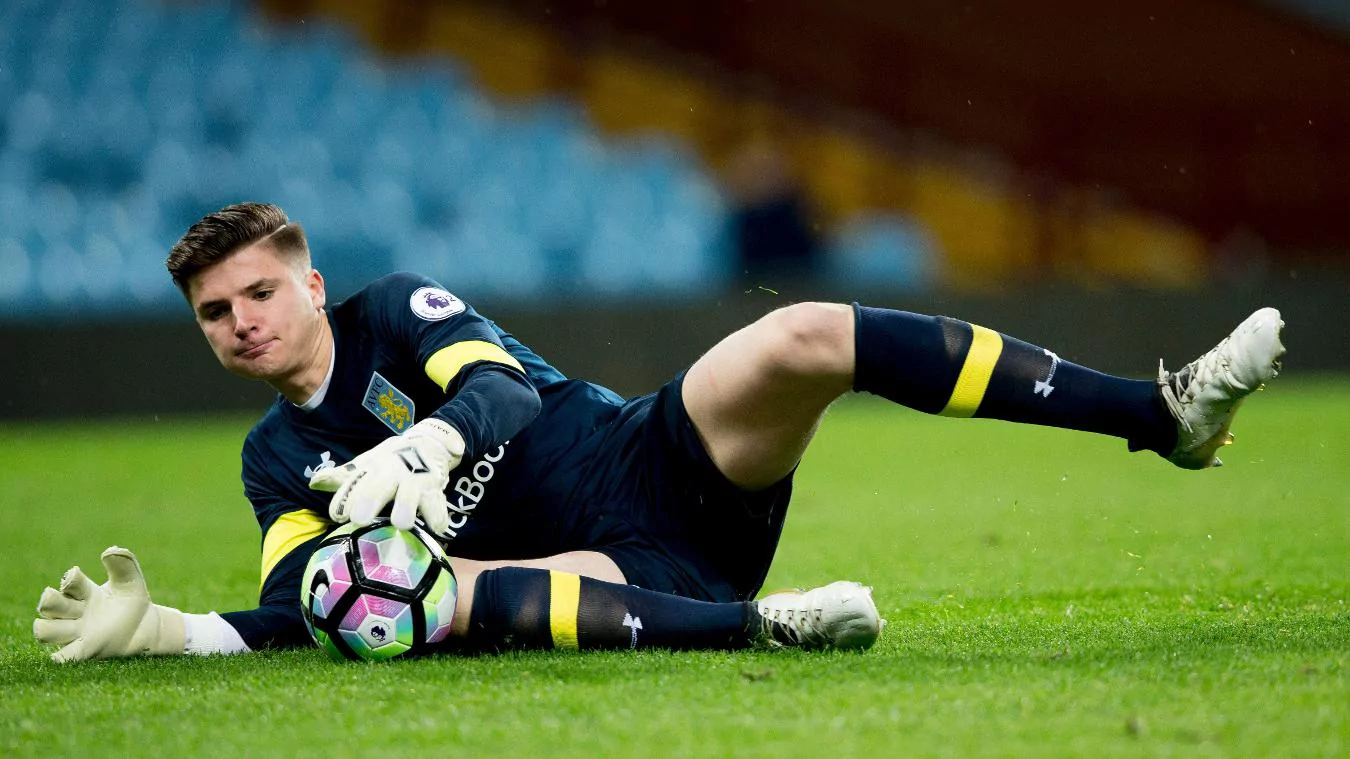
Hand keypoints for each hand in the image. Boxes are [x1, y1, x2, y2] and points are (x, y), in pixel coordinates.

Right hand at [33, 547, 185, 661]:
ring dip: (49, 628)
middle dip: (49, 601)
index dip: (70, 579)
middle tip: (71, 603)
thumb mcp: (131, 581)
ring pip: (45, 632)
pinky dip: (61, 656)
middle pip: (47, 605)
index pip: (68, 583)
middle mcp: (75, 612)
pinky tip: (70, 649)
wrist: (145, 628)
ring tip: (72, 625)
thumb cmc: (132, 602)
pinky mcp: (84, 651)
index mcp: (84, 592)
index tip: (76, 576)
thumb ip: (123, 564)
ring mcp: (77, 632)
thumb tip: (110, 550)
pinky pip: (62, 657)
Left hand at [308, 418, 464, 534]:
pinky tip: (437, 529)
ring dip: (407, 506)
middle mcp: (392, 473)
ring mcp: (415, 480)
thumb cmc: (389, 464)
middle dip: (370, 500)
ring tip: (402, 524)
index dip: (346, 499)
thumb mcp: (366, 467)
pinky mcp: (435, 489)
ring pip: (411, 493)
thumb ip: (342, 478)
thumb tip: (314, 482)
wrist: (428, 443)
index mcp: (371, 469)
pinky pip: (438, 503)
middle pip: (380, 486)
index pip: (354, 483)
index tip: (338, 515)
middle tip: (359, 519)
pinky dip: (438, 515)